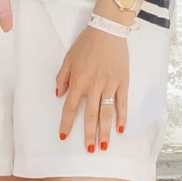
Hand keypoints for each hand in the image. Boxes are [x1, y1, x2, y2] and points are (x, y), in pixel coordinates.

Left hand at [56, 25, 129, 147]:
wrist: (108, 30)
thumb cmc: (86, 44)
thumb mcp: (68, 58)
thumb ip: (63, 77)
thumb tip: (59, 95)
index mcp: (79, 81)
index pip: (71, 107)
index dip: (66, 123)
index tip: (63, 137)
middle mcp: (94, 86)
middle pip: (90, 115)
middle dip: (89, 134)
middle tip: (90, 150)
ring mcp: (110, 85)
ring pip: (107, 112)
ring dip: (105, 131)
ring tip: (104, 145)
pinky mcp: (123, 82)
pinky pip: (122, 102)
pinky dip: (122, 116)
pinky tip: (121, 128)